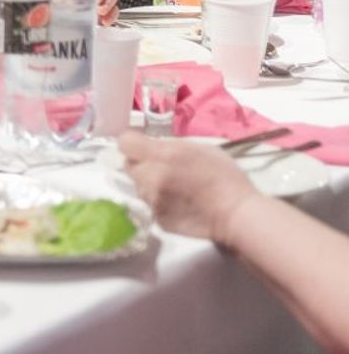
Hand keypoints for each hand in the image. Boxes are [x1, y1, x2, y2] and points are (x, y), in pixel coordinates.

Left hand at [117, 133, 259, 242]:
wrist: (237, 214)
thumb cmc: (224, 177)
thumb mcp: (200, 148)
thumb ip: (170, 146)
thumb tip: (152, 146)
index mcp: (162, 156)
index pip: (124, 143)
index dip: (132, 143)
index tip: (142, 146)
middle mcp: (151, 178)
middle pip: (129, 166)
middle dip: (141, 165)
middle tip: (161, 168)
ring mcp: (152, 201)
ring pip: (138, 187)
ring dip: (150, 184)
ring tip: (174, 188)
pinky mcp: (157, 220)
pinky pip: (149, 205)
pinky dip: (159, 202)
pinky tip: (179, 203)